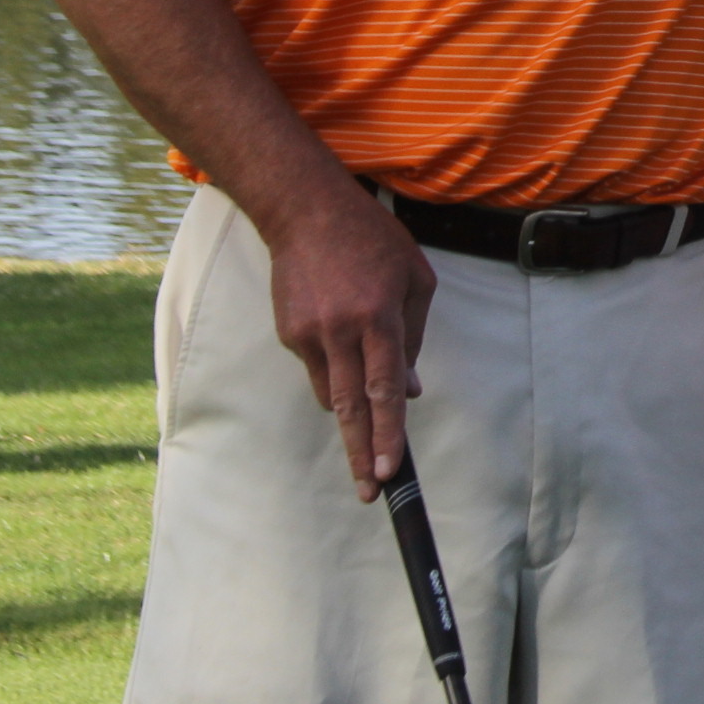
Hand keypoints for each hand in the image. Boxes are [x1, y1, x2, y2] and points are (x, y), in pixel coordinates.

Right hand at [265, 186, 435, 500]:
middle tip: (370, 491)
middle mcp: (341, 331)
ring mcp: (308, 335)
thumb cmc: (372, 241)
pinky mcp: (288, 334)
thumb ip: (415, 336)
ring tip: (366, 430)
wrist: (306, 212)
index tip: (391, 468)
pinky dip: (335, 371)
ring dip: (349, 415)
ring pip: (331, 394)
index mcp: (379, 317)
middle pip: (350, 408)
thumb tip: (409, 390)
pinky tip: (342, 342)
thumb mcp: (415, 279)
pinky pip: (318, 368)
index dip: (389, 432)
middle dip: (361, 453)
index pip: (385, 389)